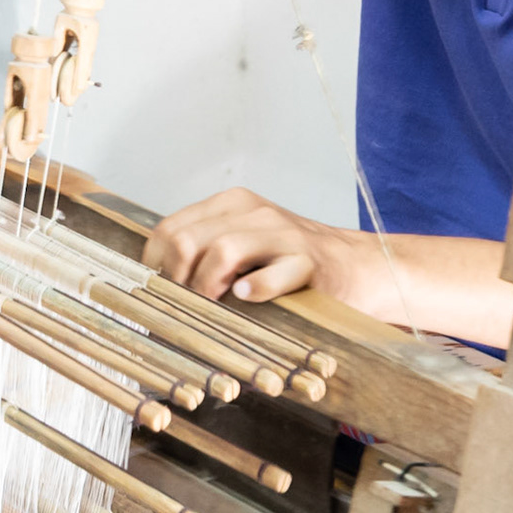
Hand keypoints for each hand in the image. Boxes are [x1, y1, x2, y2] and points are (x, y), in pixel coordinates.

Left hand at [141, 188, 363, 304]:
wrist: (356, 265)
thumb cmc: (291, 261)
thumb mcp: (245, 243)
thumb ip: (206, 252)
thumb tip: (158, 284)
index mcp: (231, 205)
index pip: (170, 229)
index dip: (157, 265)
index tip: (161, 293)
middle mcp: (253, 213)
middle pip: (189, 241)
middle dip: (178, 280)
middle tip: (185, 306)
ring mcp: (282, 235)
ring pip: (224, 251)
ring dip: (208, 286)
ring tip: (213, 307)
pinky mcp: (308, 261)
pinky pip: (275, 273)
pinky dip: (256, 288)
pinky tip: (247, 298)